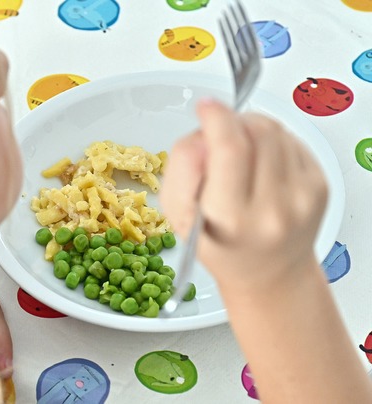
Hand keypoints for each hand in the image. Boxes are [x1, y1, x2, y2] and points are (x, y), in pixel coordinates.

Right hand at [160, 99, 327, 292]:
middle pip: (256, 131)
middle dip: (232, 122)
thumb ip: (181, 170)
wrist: (267, 271)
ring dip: (251, 129)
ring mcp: (303, 196)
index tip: (206, 107)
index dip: (216, 118)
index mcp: (233, 219)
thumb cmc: (220, 246)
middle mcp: (274, 208)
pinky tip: (260, 164)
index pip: (230, 149)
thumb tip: (202, 132)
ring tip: (239, 154)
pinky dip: (271, 141)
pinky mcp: (320, 185)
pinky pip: (292, 139)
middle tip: (218, 135)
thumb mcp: (180, 216)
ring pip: (276, 130)